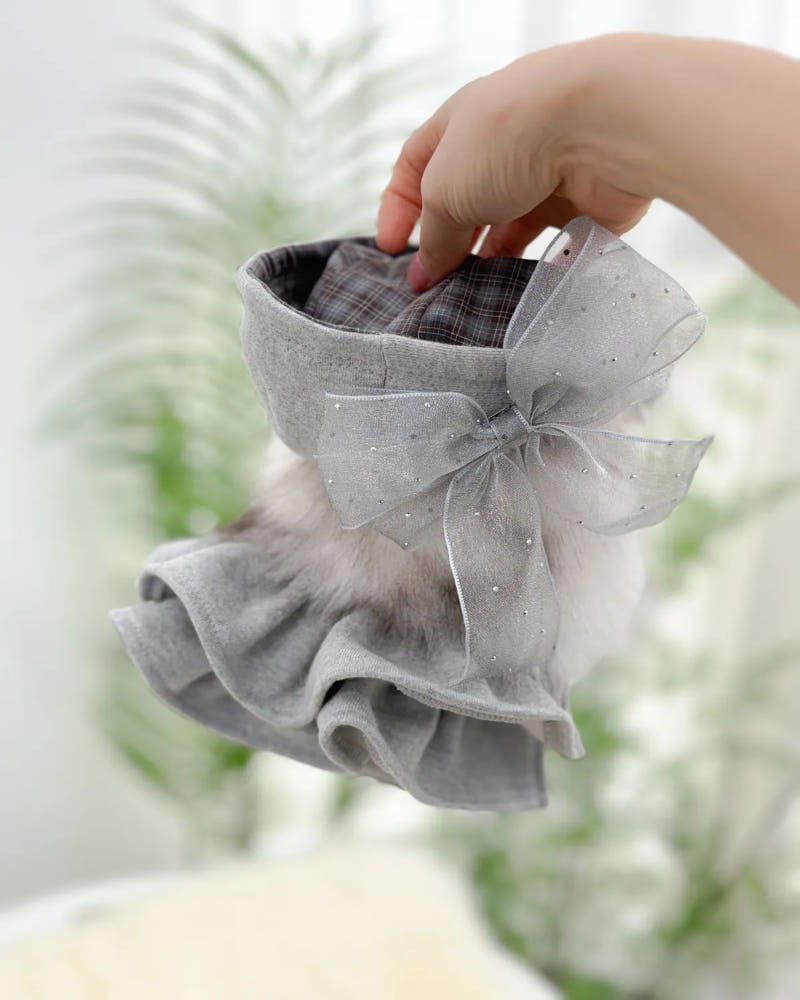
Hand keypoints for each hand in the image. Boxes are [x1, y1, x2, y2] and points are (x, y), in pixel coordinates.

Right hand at [376, 38, 650, 291]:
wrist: (600, 127)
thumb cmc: (508, 139)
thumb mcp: (447, 192)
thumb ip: (434, 237)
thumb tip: (424, 273)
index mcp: (461, 125)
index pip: (415, 166)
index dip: (397, 208)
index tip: (390, 250)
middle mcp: (501, 145)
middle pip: (462, 202)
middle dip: (445, 244)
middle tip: (431, 287)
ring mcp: (543, 173)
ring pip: (505, 226)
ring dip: (486, 261)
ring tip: (471, 295)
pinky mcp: (581, 202)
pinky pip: (548, 242)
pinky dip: (529, 266)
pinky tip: (515, 289)